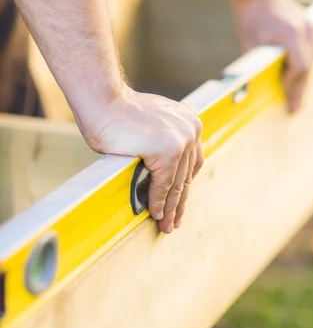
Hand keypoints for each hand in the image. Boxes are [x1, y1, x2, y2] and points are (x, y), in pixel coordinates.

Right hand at [79, 84, 203, 233]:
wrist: (104, 102)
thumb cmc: (120, 112)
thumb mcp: (154, 124)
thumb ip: (165, 142)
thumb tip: (165, 170)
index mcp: (190, 123)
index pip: (192, 163)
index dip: (184, 186)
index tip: (179, 202)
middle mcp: (191, 130)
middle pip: (187, 175)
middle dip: (179, 202)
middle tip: (173, 221)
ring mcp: (181, 140)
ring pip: (176, 183)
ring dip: (169, 207)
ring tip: (165, 225)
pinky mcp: (168, 151)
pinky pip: (163, 184)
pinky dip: (157, 201)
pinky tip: (153, 213)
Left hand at [233, 0, 312, 112]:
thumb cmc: (252, 19)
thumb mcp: (250, 43)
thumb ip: (259, 64)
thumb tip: (257, 92)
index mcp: (291, 32)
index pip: (300, 66)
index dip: (293, 84)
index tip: (285, 97)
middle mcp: (307, 28)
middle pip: (308, 67)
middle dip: (300, 89)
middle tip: (294, 110)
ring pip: (312, 61)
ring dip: (303, 80)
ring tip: (296, 101)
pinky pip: (312, 54)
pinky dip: (304, 68)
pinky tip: (297, 84)